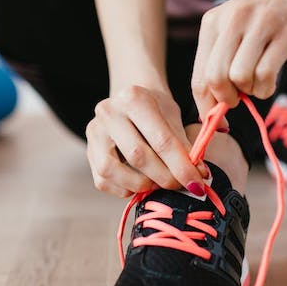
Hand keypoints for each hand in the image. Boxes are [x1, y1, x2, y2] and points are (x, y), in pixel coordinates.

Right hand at [86, 85, 207, 197]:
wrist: (130, 101)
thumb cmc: (156, 110)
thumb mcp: (173, 118)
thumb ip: (183, 146)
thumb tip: (198, 177)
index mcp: (133, 98)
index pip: (161, 140)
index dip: (181, 166)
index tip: (197, 184)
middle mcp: (108, 112)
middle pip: (137, 156)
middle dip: (164, 177)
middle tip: (181, 186)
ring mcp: (94, 132)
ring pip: (113, 170)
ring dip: (141, 185)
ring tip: (158, 183)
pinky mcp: (88, 151)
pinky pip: (103, 181)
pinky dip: (125, 188)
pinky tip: (140, 182)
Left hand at [191, 0, 286, 122]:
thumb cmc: (262, 15)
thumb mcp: (232, 28)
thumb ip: (219, 61)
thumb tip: (212, 107)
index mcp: (212, 23)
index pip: (198, 76)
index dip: (205, 106)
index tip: (216, 119)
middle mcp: (231, 22)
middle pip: (214, 78)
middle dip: (226, 100)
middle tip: (238, 99)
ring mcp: (258, 26)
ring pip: (239, 77)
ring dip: (250, 92)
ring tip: (257, 83)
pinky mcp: (284, 34)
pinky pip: (266, 74)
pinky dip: (266, 88)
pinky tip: (269, 81)